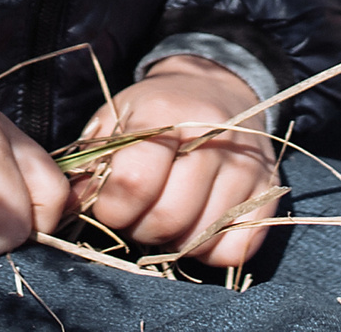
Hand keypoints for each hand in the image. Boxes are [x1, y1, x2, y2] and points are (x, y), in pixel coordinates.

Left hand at [68, 56, 279, 266]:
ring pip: (200, 238)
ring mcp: (246, 166)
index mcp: (166, 114)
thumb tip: (71, 202)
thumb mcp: (116, 118)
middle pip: (167, 217)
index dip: (111, 206)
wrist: (216, 90)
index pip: (133, 183)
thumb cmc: (155, 112)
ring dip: (173, 241)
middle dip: (140, 228)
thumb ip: (92, 159)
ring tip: (165, 216)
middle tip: (136, 215)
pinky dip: (211, 251)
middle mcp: (213, 137)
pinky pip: (236, 250)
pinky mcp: (269, 193)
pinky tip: (197, 226)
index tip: (109, 203)